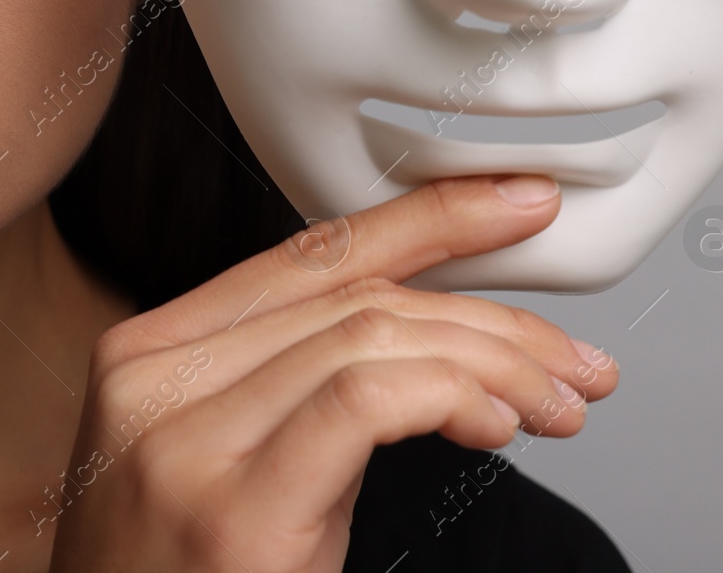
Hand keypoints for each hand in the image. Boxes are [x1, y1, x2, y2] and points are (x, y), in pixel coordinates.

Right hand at [44, 175, 618, 572]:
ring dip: (493, 363)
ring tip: (557, 404)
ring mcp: (182, 442)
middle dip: (489, 316)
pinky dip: (450, 395)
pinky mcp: (232, 513)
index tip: (515, 209)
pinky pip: (362, 401)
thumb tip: (427, 339)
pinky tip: (494, 425)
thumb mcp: (219, 466)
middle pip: (352, 297)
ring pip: (369, 336)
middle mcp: (153, 380)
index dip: (426, 220)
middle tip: (574, 361)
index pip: (308, 256)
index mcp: (148, 356)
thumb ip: (290, 390)